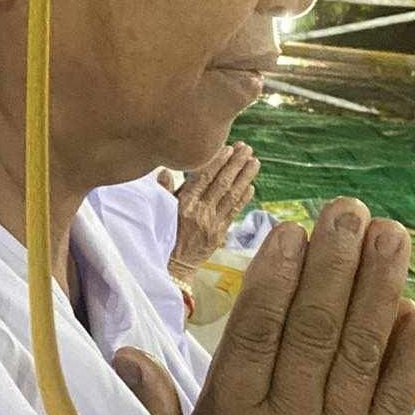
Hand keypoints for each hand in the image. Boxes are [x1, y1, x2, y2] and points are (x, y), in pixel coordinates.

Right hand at [115, 199, 414, 414]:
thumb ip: (156, 408)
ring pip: (360, 355)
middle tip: (350, 209)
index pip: (257, 333)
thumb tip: (125, 351)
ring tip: (392, 235)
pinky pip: (398, 404)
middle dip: (336, 263)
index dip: (276, 277)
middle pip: (314, 330)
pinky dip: (412, 358)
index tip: (291, 230)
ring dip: (379, 290)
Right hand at [164, 144, 258, 275]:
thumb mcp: (160, 211)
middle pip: (222, 183)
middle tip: (247, 149)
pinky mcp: (219, 234)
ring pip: (231, 196)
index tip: (228, 148)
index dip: (217, 162)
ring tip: (254, 162)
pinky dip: (243, 198)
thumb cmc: (164, 234)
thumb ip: (164, 190)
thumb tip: (165, 171)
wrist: (172, 265)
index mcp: (183, 204)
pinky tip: (251, 186)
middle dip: (236, 164)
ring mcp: (211, 223)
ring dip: (245, 177)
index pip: (204, 178)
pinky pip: (234, 213)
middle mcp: (199, 212)